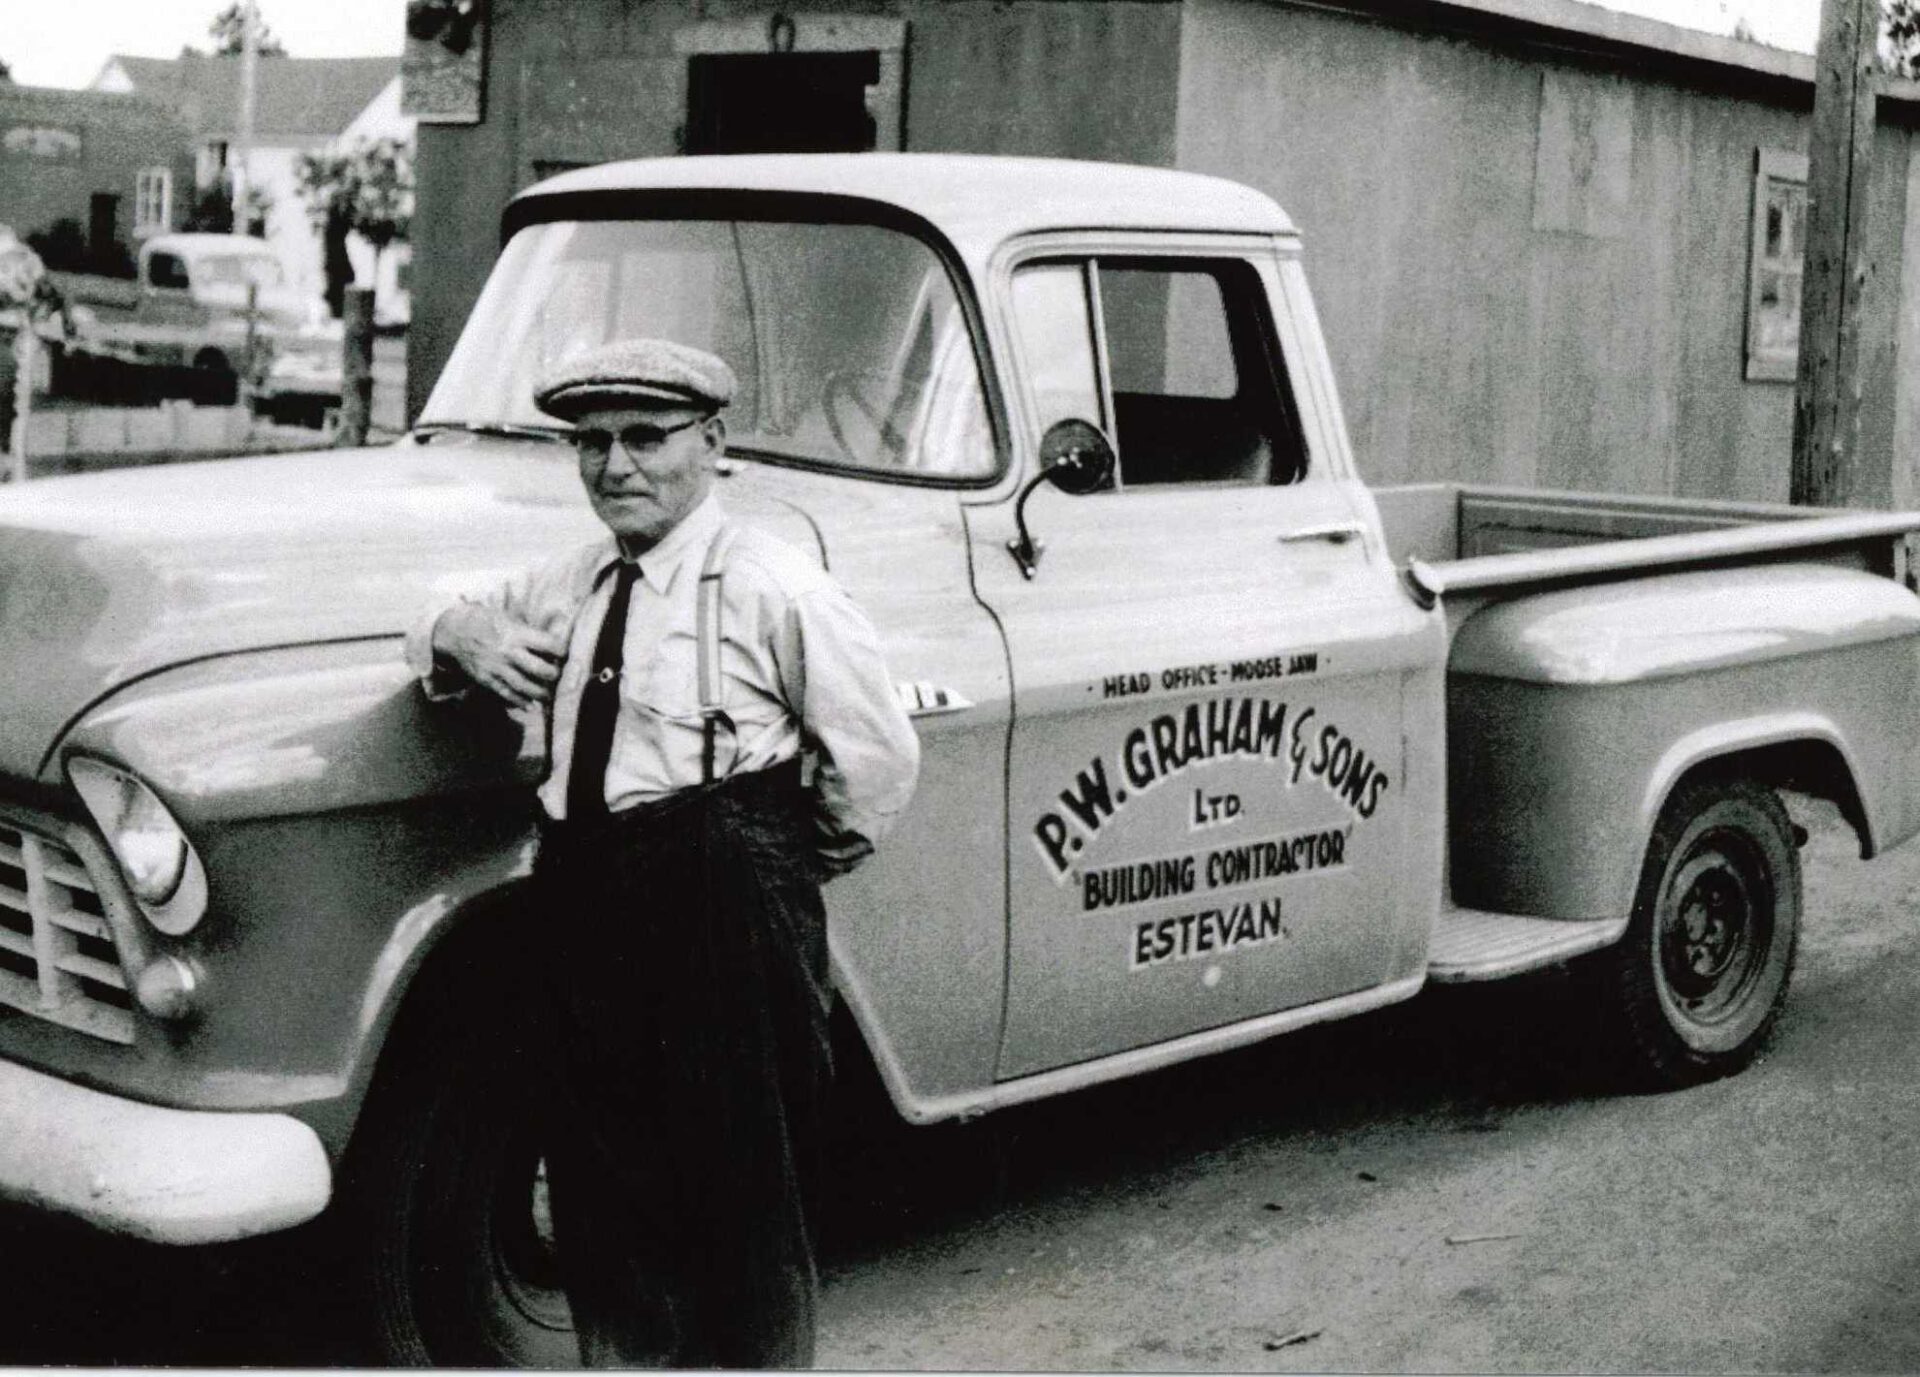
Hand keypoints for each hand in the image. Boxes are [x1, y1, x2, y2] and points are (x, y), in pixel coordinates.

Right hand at [432, 603, 566, 709]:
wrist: (453, 631)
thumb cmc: (486, 621)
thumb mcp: (509, 619)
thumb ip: (529, 633)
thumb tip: (553, 645)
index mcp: (517, 633)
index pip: (549, 644)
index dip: (562, 650)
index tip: (567, 654)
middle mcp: (509, 652)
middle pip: (540, 669)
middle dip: (554, 675)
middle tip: (559, 676)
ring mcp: (497, 668)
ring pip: (525, 686)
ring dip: (541, 694)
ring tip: (550, 696)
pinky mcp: (486, 679)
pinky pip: (506, 694)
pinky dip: (520, 702)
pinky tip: (530, 705)